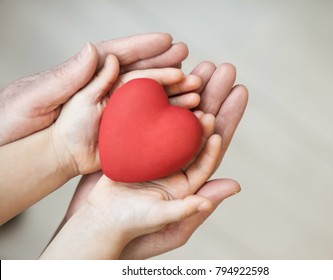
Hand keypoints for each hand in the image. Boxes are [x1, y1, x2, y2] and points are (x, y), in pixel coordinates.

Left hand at [0, 33, 187, 145]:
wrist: (25, 160)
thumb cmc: (18, 125)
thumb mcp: (38, 97)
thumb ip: (69, 77)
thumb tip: (97, 53)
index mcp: (84, 78)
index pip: (118, 57)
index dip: (143, 48)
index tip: (166, 42)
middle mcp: (104, 94)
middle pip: (140, 77)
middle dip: (166, 67)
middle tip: (189, 62)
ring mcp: (114, 116)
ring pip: (148, 102)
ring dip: (172, 95)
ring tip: (195, 90)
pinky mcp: (118, 138)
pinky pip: (145, 128)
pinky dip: (165, 123)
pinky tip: (182, 120)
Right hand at [59, 62, 247, 258]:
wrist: (96, 223)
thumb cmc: (131, 228)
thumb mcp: (165, 222)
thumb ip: (195, 205)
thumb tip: (233, 187)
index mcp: (189, 179)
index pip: (212, 149)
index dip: (224, 125)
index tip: (233, 99)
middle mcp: (176, 162)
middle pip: (198, 126)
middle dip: (213, 97)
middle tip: (226, 69)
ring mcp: (156, 151)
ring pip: (176, 116)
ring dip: (189, 90)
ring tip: (202, 65)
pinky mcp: (135, 142)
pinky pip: (150, 117)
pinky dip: (159, 97)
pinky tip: (168, 77)